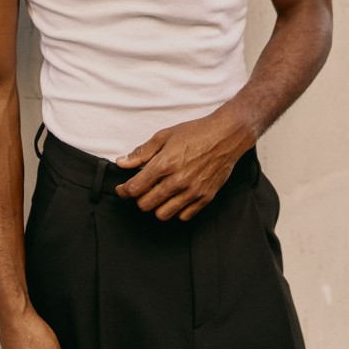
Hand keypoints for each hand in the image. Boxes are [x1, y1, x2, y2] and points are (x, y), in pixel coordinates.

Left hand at [114, 110, 254, 220]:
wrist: (226, 136)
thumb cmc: (196, 133)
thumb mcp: (164, 136)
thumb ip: (142, 152)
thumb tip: (122, 163)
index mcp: (164, 164)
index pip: (135, 188)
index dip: (124, 190)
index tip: (122, 188)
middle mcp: (177, 181)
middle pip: (146, 204)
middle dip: (139, 198)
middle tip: (142, 189)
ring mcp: (192, 192)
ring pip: (163, 214)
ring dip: (156, 206)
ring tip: (159, 194)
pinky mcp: (205, 198)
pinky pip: (183, 216)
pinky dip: (176, 210)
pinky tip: (175, 197)